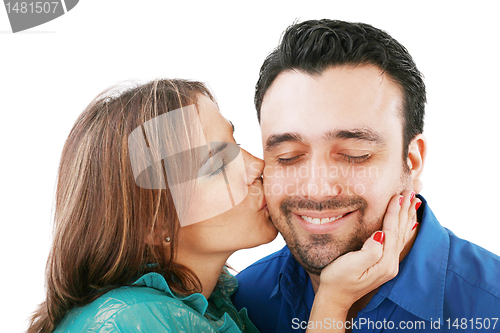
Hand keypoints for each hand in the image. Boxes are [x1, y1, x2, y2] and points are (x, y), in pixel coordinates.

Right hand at [309, 191, 419, 327]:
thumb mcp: (351, 265)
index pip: (391, 231)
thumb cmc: (338, 279)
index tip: (397, 196)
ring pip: (401, 236)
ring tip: (412, 202)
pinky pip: (397, 241)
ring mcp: (388, 265)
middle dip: (405, 211)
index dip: (394, 213)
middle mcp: (390, 264)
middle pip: (400, 232)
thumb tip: (380, 235)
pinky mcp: (383, 264)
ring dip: (406, 217)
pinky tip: (407, 223)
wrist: (335, 297)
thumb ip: (369, 250)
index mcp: (384, 262)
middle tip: (411, 192)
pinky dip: (403, 228)